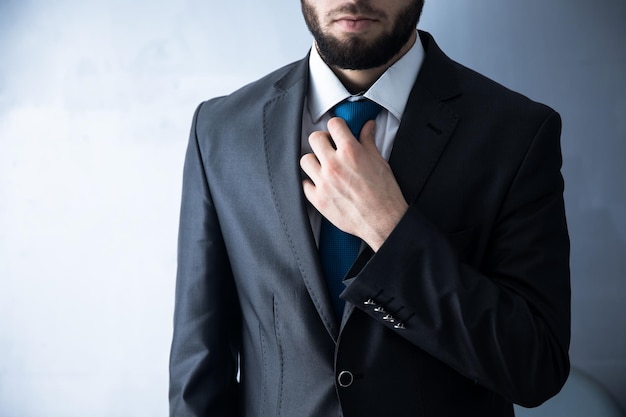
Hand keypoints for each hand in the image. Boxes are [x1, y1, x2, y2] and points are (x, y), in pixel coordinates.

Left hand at [300, 117, 407, 251]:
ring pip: (305, 160)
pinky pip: (304, 184)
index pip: (334, 124)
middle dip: (323, 140)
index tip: (338, 132)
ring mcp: (323, 182)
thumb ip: (369, 141)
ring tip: (323, 166)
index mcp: (350, 152)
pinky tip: (320, 183)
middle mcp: (334, 165)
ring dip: (314, 161)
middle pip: (314, 138)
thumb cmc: (384, 193)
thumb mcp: (379, 162)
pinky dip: (311, 183)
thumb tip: (368, 127)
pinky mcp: (318, 199)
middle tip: (329, 147)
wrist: (383, 220)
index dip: (337, 127)